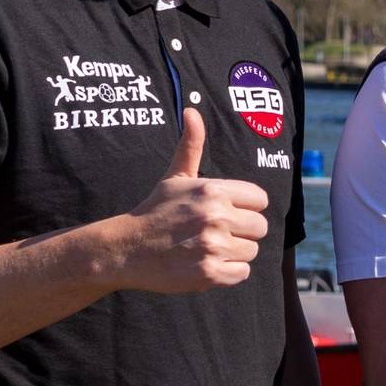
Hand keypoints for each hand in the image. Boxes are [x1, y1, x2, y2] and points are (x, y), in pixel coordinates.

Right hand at [115, 111, 271, 293]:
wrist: (124, 249)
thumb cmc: (155, 211)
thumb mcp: (174, 176)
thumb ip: (191, 145)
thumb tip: (192, 111)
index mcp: (213, 190)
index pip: (260, 200)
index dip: (245, 207)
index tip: (224, 212)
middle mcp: (215, 216)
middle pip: (260, 227)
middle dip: (241, 232)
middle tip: (214, 233)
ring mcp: (212, 246)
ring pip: (251, 252)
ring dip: (233, 253)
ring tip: (205, 248)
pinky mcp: (209, 274)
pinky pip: (242, 274)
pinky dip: (227, 274)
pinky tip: (204, 264)